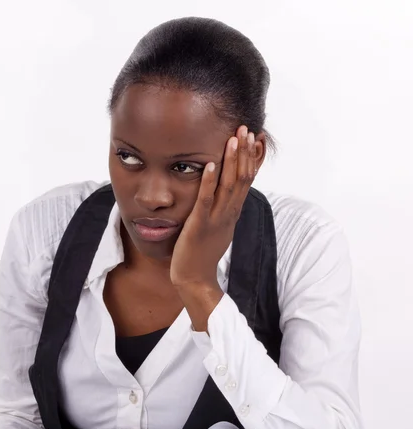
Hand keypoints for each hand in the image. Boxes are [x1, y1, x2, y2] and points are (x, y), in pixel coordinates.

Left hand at [170, 125, 258, 329]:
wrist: (195, 278)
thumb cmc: (203, 252)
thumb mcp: (218, 226)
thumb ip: (223, 208)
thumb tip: (227, 193)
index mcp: (233, 212)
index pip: (248, 180)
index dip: (253, 158)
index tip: (256, 137)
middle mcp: (229, 213)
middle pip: (243, 178)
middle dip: (245, 152)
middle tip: (246, 128)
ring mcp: (216, 219)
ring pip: (229, 186)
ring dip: (232, 161)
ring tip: (233, 138)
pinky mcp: (200, 225)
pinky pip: (206, 201)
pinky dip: (208, 182)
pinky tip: (209, 165)